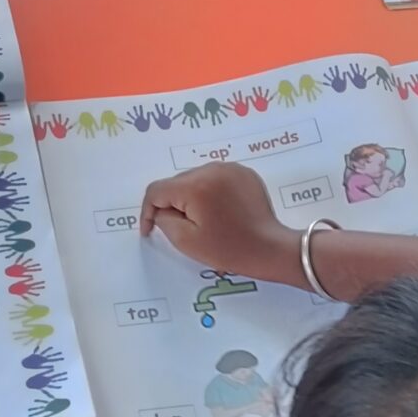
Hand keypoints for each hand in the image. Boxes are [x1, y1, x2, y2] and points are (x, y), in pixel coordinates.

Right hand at [140, 164, 299, 283]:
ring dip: (190, 197)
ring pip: (195, 179)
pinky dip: (210, 192)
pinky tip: (218, 211)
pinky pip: (215, 178)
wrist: (269, 248)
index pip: (157, 190)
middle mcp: (212, 168)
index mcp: (196, 185)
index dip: (148, 211)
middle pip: (177, 183)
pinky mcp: (244, 172)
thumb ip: (164, 220)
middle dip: (172, 204)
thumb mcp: (187, 241)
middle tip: (180, 229)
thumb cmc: (228, 249)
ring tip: (201, 221)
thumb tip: (160, 210)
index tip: (150, 231)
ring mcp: (230, 168)